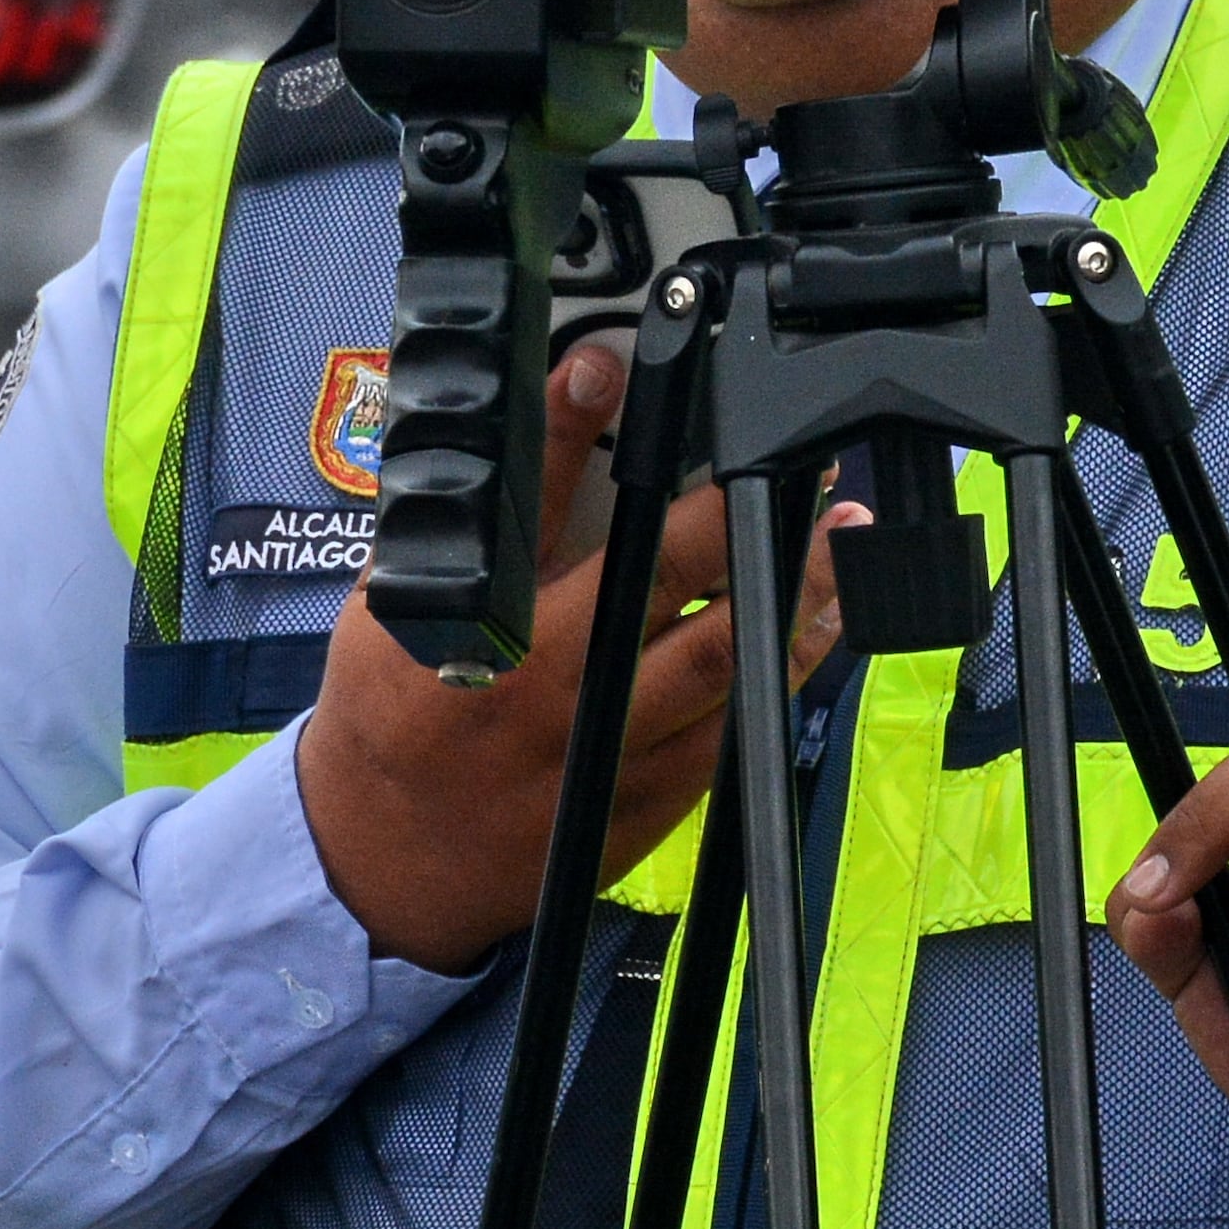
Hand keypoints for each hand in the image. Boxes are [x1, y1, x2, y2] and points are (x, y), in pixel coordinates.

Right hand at [297, 340, 858, 972]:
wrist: (387, 859)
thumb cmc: (393, 721)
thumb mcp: (390, 613)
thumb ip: (459, 539)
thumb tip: (514, 444)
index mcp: (474, 624)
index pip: (524, 502)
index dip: (562, 425)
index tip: (603, 369)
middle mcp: (550, 679)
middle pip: (662, 576)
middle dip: (735, 510)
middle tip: (795, 460)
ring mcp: (609, 743)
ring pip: (724, 654)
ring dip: (794, 587)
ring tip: (841, 529)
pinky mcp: (649, 794)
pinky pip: (738, 722)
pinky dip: (789, 664)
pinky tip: (822, 617)